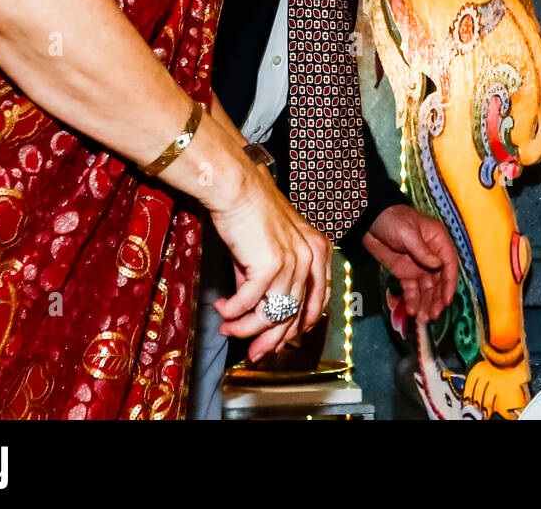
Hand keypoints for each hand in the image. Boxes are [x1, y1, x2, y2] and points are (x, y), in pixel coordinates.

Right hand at [209, 167, 332, 362]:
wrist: (238, 189)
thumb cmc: (251, 215)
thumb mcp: (270, 250)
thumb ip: (272, 282)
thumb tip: (259, 316)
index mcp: (319, 253)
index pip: (315, 303)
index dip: (295, 327)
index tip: (276, 340)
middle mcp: (312, 258)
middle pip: (295, 315)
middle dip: (272, 339)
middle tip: (253, 352)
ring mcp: (294, 262)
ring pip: (272, 314)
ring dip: (246, 328)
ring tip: (228, 327)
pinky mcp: (272, 265)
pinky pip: (250, 303)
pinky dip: (233, 312)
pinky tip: (221, 310)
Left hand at [362, 205, 458, 323]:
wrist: (368, 221)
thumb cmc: (392, 219)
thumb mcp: (408, 233)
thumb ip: (422, 251)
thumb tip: (439, 266)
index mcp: (437, 241)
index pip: (449, 264)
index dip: (449, 283)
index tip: (446, 300)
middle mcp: (431, 255)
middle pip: (439, 280)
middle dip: (437, 298)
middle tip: (433, 315)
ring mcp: (418, 265)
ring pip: (426, 288)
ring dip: (426, 303)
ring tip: (423, 319)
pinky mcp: (405, 272)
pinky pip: (412, 289)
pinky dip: (413, 300)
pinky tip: (412, 311)